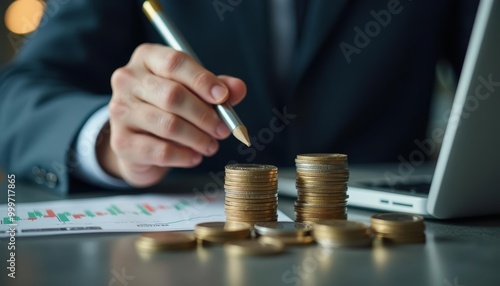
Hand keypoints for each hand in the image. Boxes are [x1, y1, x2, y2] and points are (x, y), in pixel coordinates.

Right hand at [97, 43, 246, 186]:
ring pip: (168, 125)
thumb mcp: (194, 92)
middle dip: (205, 115)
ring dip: (198, 138)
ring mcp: (120, 111)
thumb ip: (217, 88)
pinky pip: (160, 151)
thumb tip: (238, 88)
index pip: (175, 62)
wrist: (139, 143)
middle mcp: (127, 80)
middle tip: (223, 130)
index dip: (203, 80)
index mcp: (146, 58)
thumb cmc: (168, 108)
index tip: (223, 97)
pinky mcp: (121, 142)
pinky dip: (184, 156)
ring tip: (211, 145)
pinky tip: (194, 157)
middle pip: (173, 95)